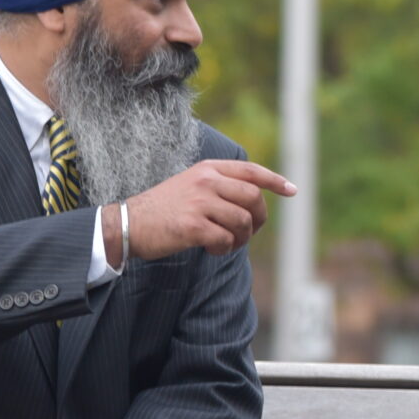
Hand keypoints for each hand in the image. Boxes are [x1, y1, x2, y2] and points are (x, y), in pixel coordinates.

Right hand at [117, 160, 295, 258]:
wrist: (127, 224)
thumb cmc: (162, 209)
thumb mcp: (190, 185)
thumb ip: (219, 187)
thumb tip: (253, 200)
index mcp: (207, 169)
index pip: (250, 171)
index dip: (274, 180)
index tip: (291, 190)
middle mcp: (205, 181)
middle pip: (253, 198)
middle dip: (259, 219)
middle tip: (249, 233)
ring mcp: (199, 202)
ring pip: (242, 221)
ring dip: (241, 238)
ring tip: (226, 244)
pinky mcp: (192, 226)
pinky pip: (226, 239)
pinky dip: (225, 249)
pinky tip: (213, 250)